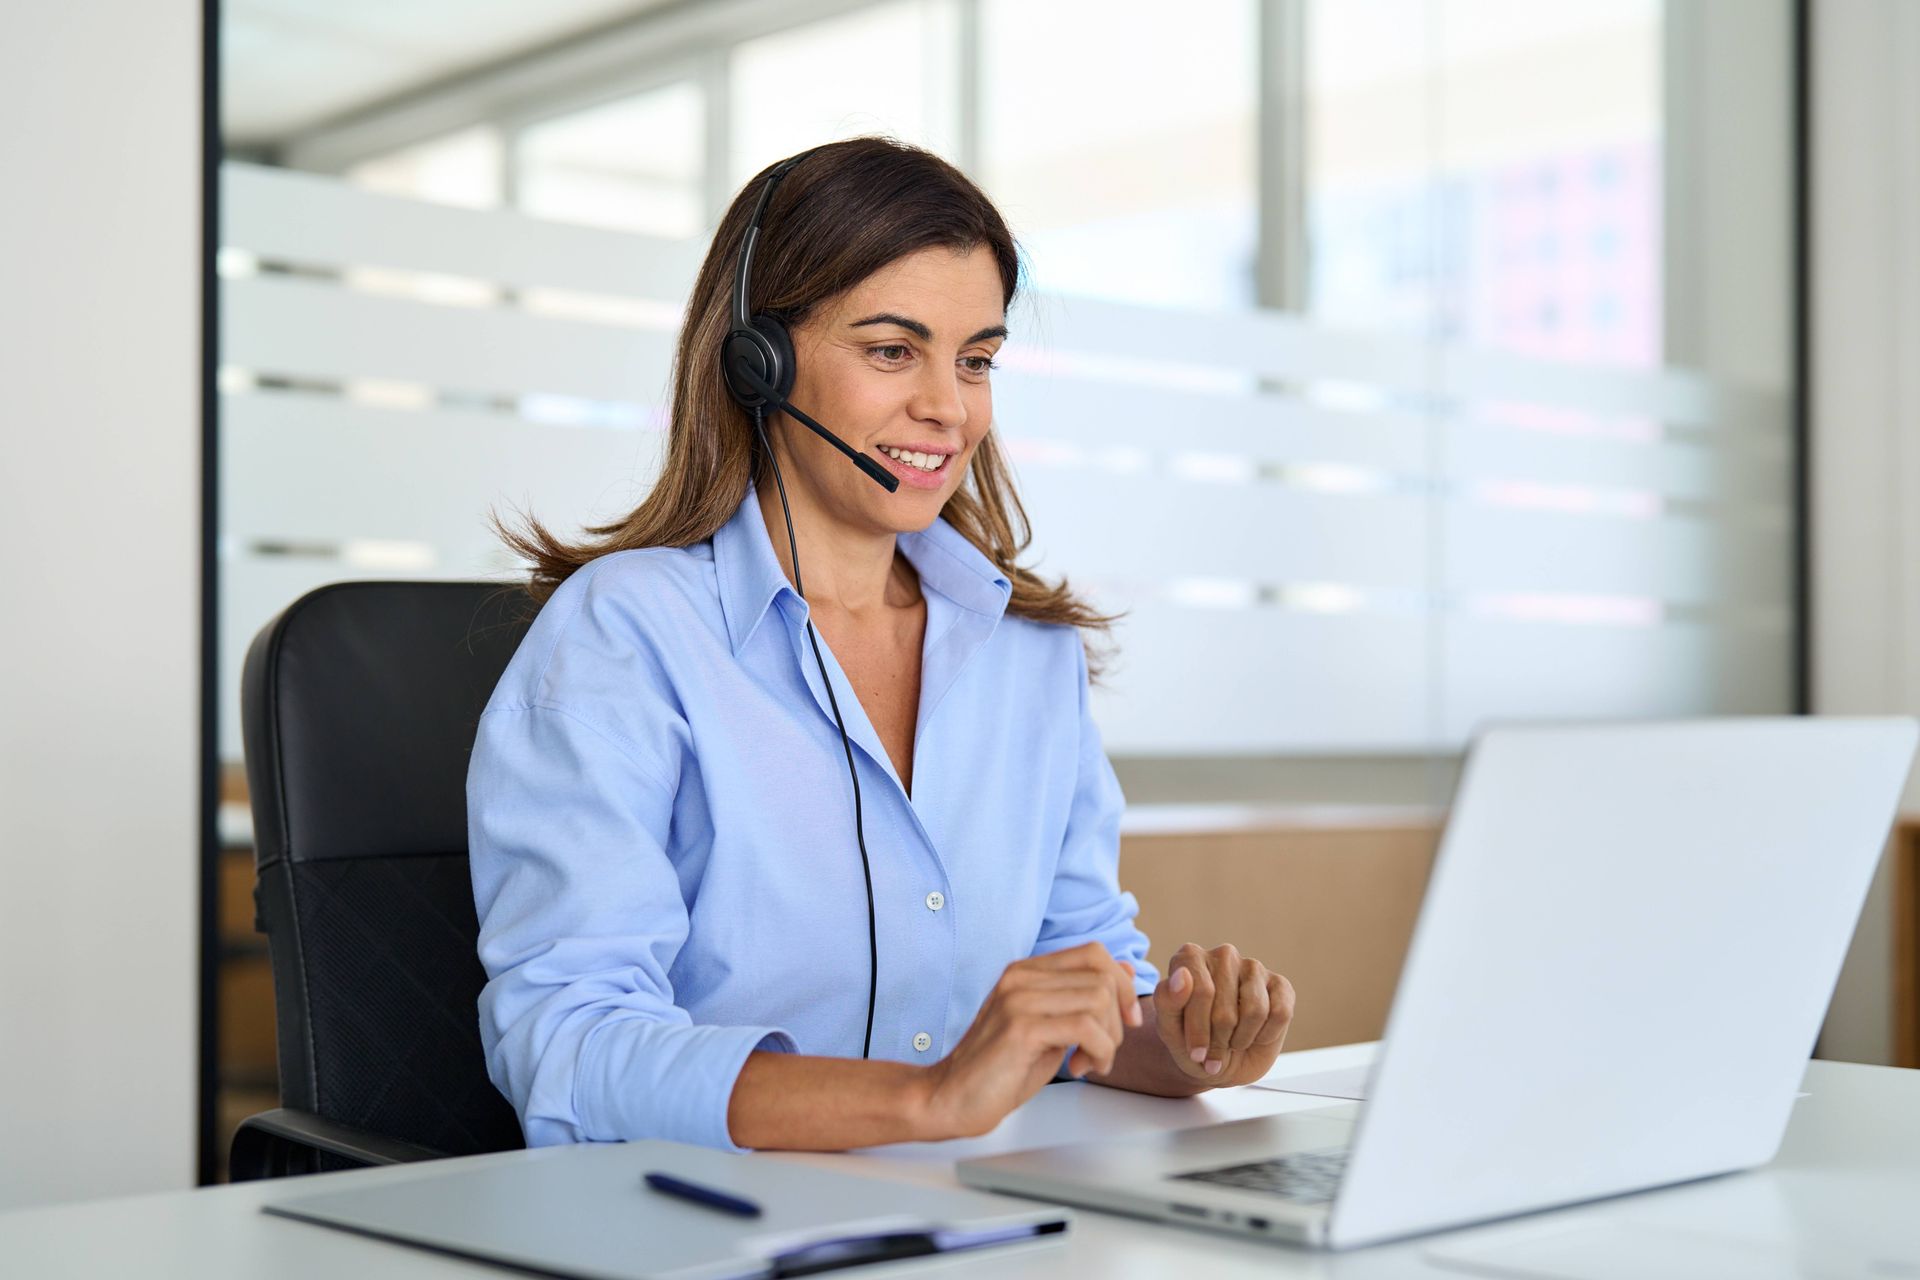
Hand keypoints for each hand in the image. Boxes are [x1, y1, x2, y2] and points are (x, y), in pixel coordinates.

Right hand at [920, 941, 1142, 1138]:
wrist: (950, 1098)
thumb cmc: (1001, 1068)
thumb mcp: (1050, 1028)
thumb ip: (1081, 999)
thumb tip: (1125, 970)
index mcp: (1027, 971)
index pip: (1095, 953)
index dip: (1122, 984)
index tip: (1126, 1021)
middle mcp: (1021, 976)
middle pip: (1103, 977)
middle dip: (1117, 1021)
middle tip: (1101, 1052)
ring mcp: (1019, 999)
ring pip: (1099, 1000)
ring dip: (1108, 1040)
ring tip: (1089, 1063)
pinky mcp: (1020, 1027)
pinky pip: (1086, 1027)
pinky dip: (1099, 1052)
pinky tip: (1079, 1069)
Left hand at [1152, 943, 1294, 1087]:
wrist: (1219, 1064)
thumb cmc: (1191, 1043)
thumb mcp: (1169, 1030)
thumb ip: (1167, 1001)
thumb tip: (1182, 976)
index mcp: (1190, 958)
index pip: (1201, 992)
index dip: (1199, 1030)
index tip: (1195, 1053)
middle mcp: (1223, 955)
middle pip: (1226, 1010)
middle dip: (1219, 1040)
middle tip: (1212, 1051)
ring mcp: (1253, 967)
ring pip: (1255, 1011)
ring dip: (1241, 1039)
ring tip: (1231, 1041)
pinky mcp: (1280, 984)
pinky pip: (1280, 1014)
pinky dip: (1266, 1035)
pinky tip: (1254, 1035)